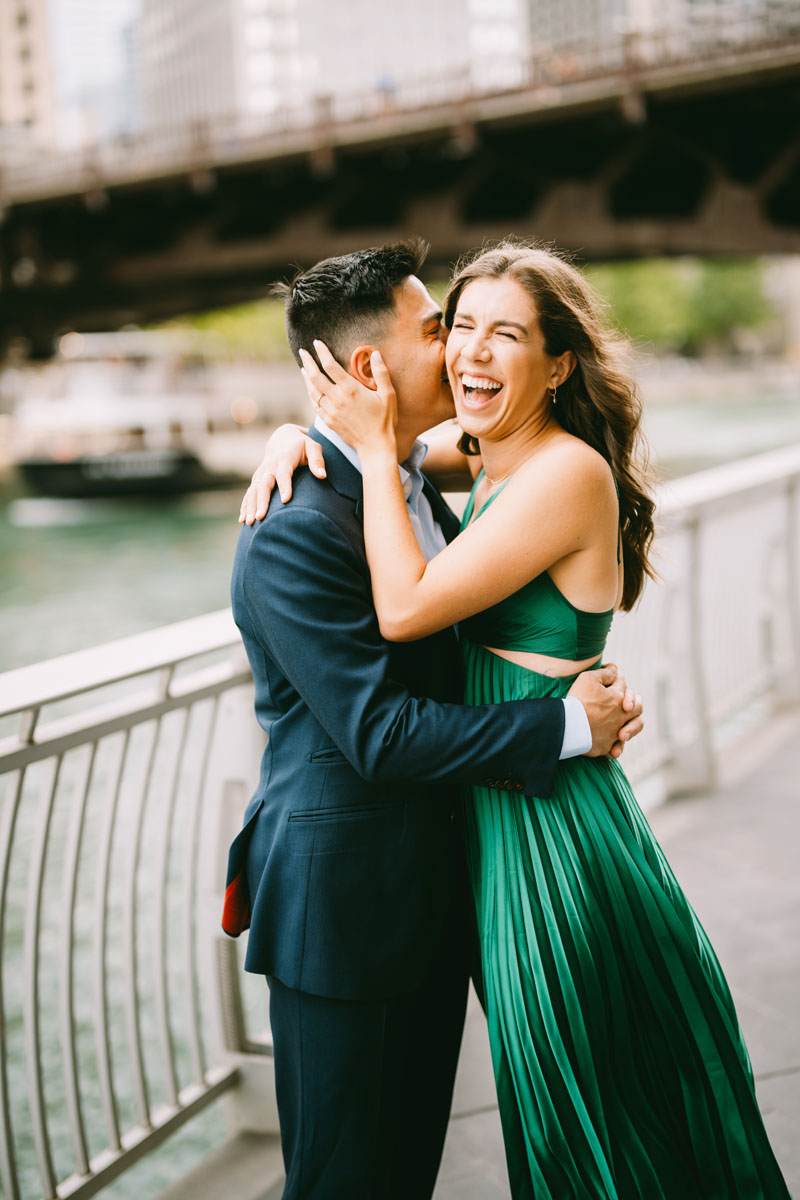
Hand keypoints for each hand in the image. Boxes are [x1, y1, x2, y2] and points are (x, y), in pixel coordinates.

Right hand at [238, 423, 326, 523]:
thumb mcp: (313, 447)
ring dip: (250, 506)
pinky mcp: (257, 479)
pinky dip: (245, 506)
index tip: (285, 500)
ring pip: (254, 490)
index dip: (284, 486)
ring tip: (249, 522)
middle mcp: (270, 466)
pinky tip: (243, 520)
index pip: (283, 474)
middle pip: (264, 484)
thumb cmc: (302, 446)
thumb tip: (323, 476)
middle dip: (261, 501)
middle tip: (260, 517)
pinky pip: (249, 493)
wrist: (283, 438)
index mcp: (284, 458)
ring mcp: (261, 473)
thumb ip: (317, 460)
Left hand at [299, 341, 397, 456]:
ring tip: (304, 368)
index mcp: (351, 389)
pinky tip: (311, 390)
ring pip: (312, 391)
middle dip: (307, 362)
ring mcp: (330, 411)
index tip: (316, 343)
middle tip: (303, 352)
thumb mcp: (388, 395)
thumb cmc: (384, 421)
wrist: (375, 446)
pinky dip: (311, 394)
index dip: (322, 352)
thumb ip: (381, 373)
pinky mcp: (328, 421)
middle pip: (315, 376)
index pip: (330, 365)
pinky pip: (315, 405)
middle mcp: (337, 399)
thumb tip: (375, 354)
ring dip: (306, 377)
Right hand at [567, 663, 643, 758]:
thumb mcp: (589, 678)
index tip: (607, 675)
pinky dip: (616, 748)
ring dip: (630, 727)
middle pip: (637, 708)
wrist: (569, 725)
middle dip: (634, 703)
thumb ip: (605, 674)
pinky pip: (616, 748)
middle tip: (626, 704)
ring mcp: (616, 732)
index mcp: (619, 698)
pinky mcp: (606, 746)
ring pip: (632, 729)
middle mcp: (622, 716)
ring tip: (623, 727)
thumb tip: (615, 670)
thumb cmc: (579, 700)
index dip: (615, 678)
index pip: (623, 684)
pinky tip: (613, 748)